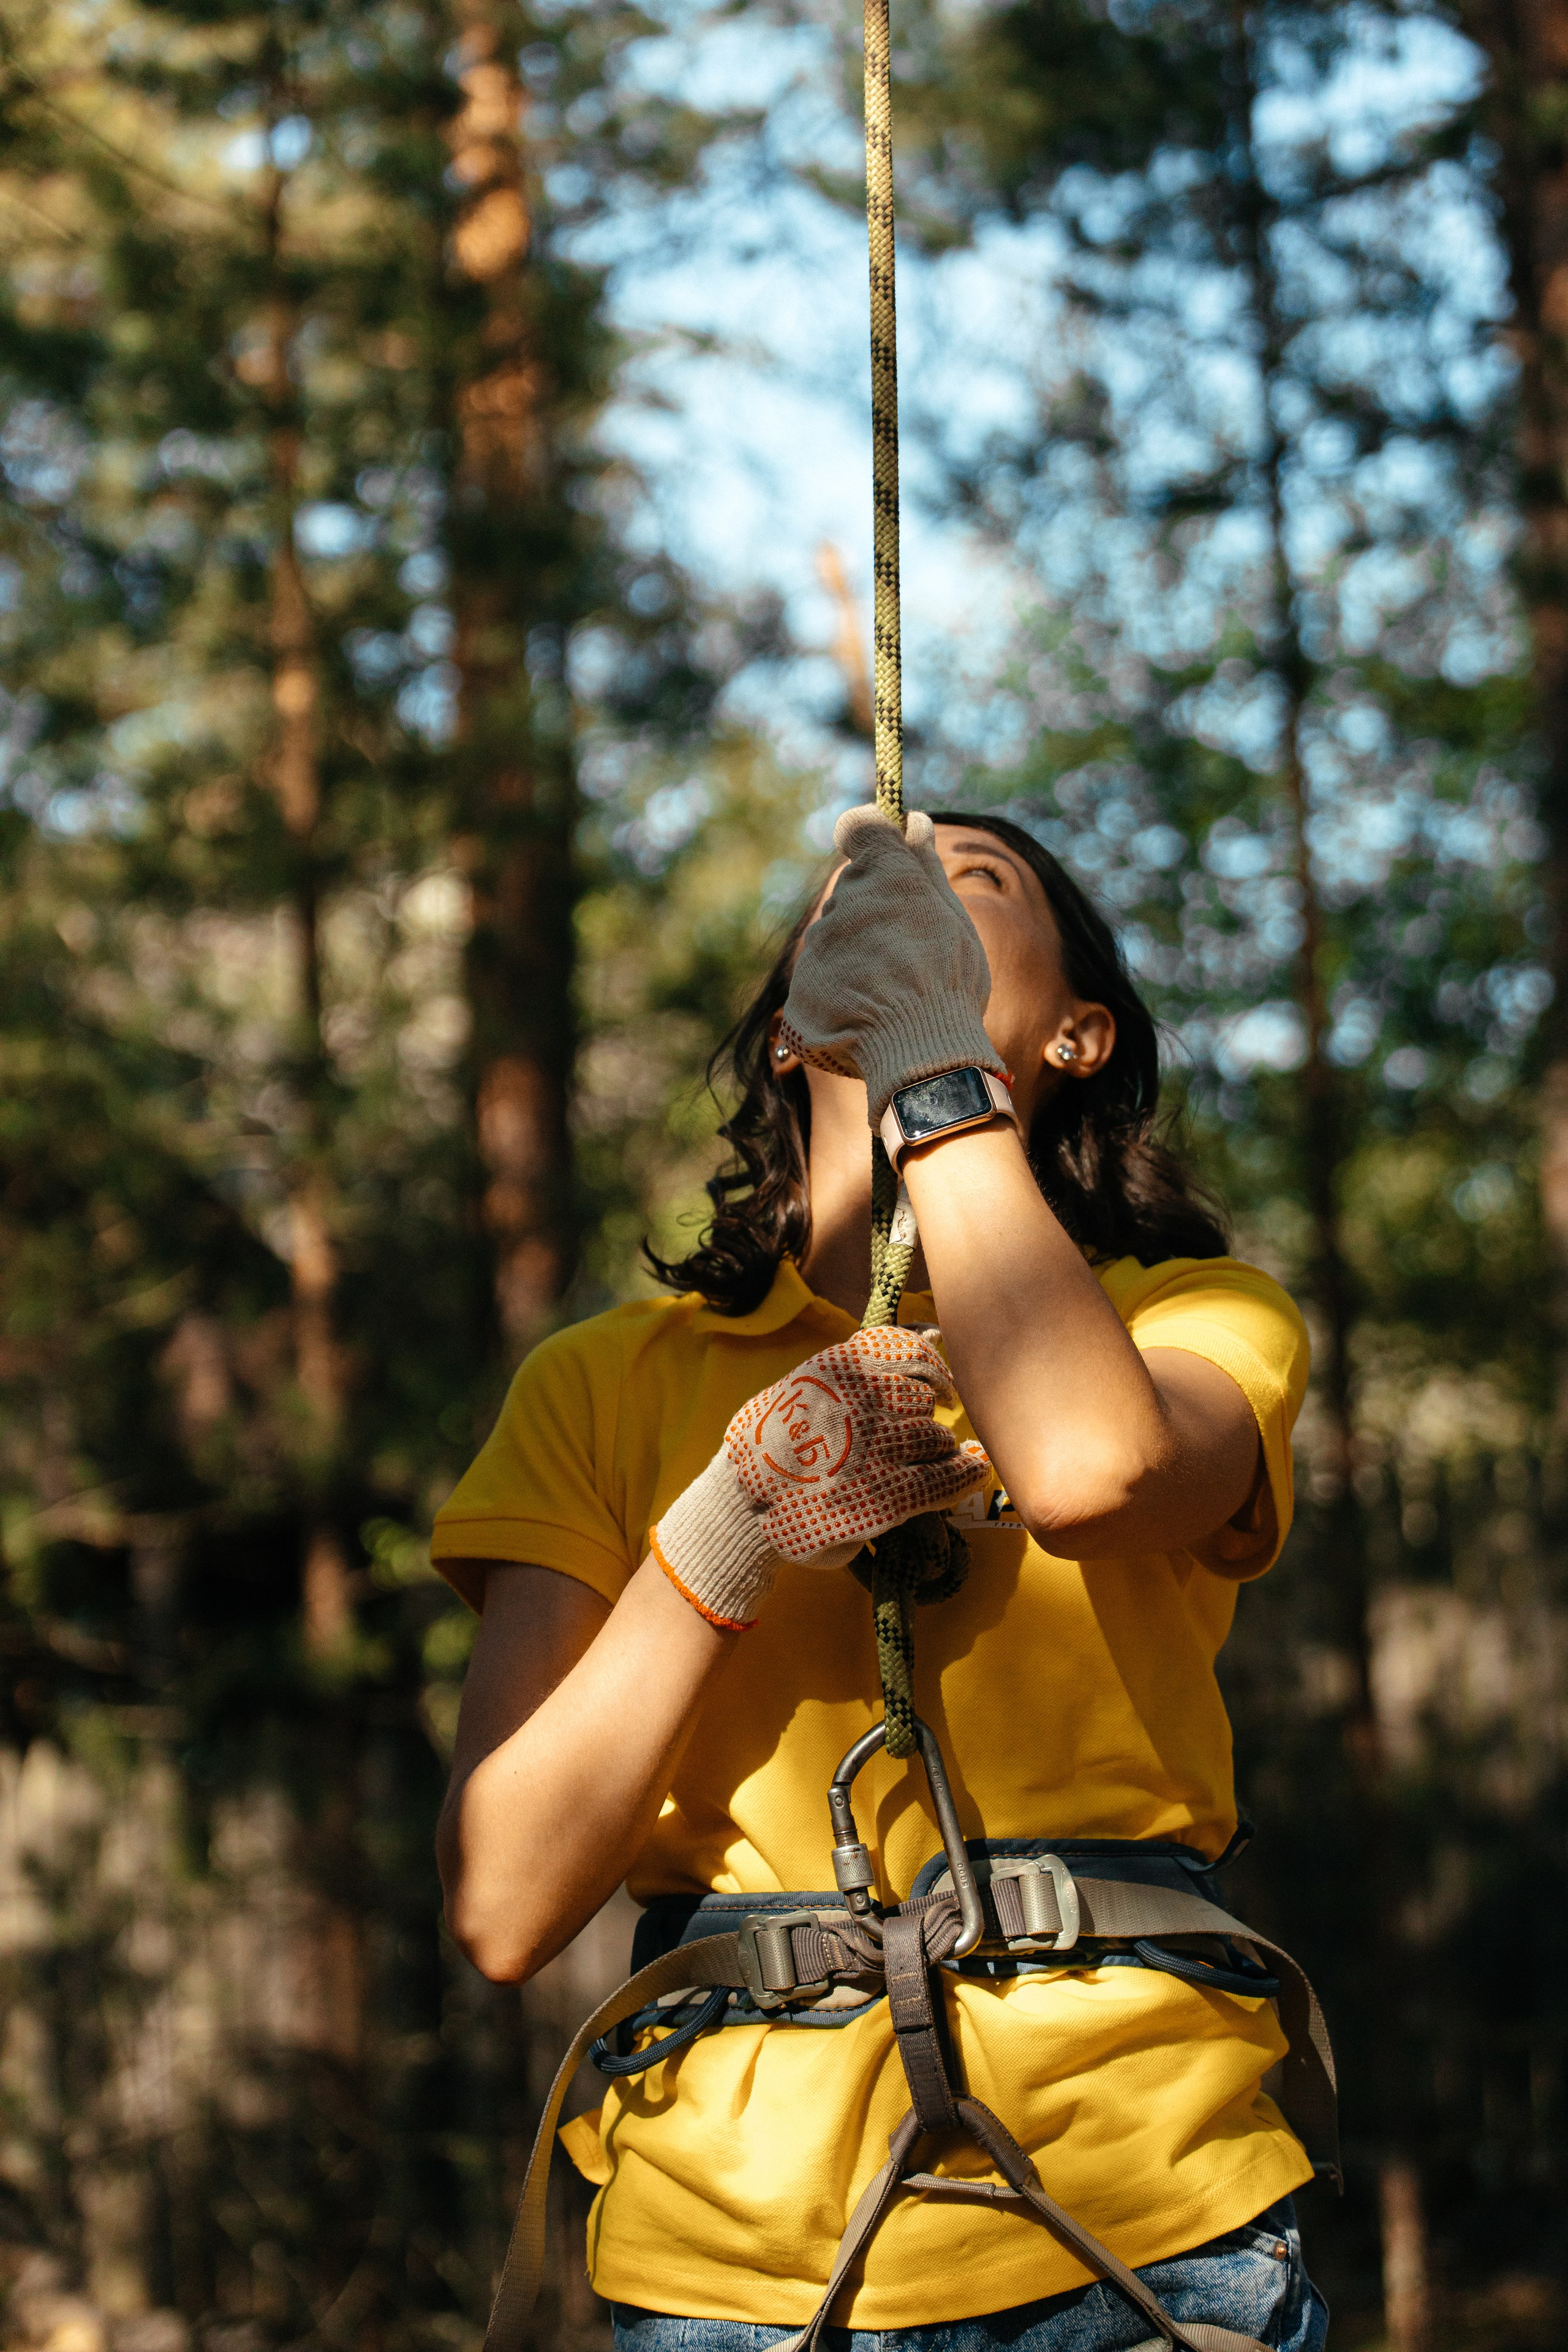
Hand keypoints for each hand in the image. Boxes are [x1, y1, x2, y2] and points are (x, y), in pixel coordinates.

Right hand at [650, 1326, 987, 1629]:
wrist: (742, 1508)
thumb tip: (933, 1330)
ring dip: (935, 1447)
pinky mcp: (882, 1497)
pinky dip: (964, 1472)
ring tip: (916, 1460)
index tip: (940, 1386)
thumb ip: (862, 1359)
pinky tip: (971, 1470)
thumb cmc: (776, 1445)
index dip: (932, 1369)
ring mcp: (872, 1452)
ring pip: (934, 1436)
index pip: (908, 1352)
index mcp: (836, 1370)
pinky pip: (942, 1477)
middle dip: (923, 1416)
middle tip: (908, 1438)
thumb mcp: (806, 1384)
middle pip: (923, 1398)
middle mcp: (858, 1404)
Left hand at [779, 805, 1006, 1123]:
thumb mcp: (954, 921)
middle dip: (873, 908)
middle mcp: (844, 902)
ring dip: (856, 950)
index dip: (869, 836)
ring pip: (834, 934)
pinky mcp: (801, 985)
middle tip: (907, 948)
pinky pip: (820, 975)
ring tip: (890, 986)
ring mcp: (819, 944)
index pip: (861, 829)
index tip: (881, 850)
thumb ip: (927, 868)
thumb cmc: (949, 983)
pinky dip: (839, 988)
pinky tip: (867, 1010)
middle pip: (851, 891)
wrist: (918, 1052)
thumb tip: (914, 821)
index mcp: (886, 877)